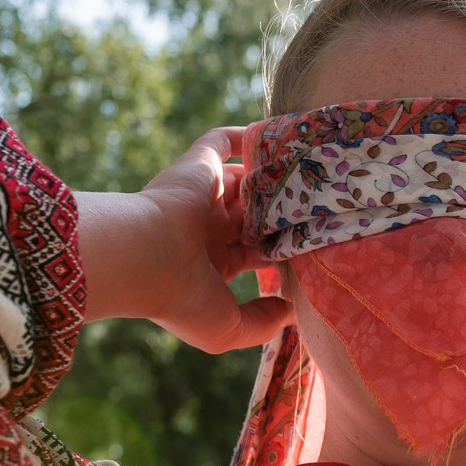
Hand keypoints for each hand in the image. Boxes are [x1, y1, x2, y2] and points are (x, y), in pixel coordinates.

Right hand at [77, 127, 292, 352]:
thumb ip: (262, 322)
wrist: (146, 258)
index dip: (283, 250)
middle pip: (255, 214)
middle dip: (283, 213)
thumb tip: (292, 311)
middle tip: (319, 210)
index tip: (314, 250)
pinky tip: (276, 139)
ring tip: (308, 175)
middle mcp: (208, 227)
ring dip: (272, 177)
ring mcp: (202, 196)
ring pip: (245, 180)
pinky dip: (245, 136)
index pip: (256, 251)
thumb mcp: (227, 329)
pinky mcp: (198, 167)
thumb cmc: (182, 298)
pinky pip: (221, 141)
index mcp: (213, 263)